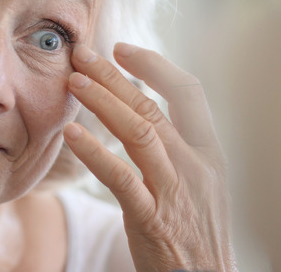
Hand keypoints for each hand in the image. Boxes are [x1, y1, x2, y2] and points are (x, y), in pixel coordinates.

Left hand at [63, 42, 234, 271]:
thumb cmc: (195, 231)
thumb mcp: (198, 182)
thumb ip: (176, 147)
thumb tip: (143, 108)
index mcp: (209, 152)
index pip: (188, 92)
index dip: (154, 65)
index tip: (121, 48)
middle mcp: (195, 165)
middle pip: (153, 106)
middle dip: (114, 76)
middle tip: (82, 53)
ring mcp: (176, 192)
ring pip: (140, 132)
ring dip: (103, 102)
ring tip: (73, 81)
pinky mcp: (154, 219)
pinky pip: (121, 178)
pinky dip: (95, 153)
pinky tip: (71, 133)